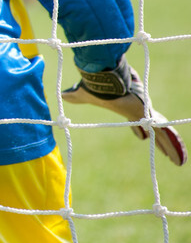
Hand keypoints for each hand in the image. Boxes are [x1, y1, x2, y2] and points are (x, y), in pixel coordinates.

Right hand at [62, 58, 186, 165]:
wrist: (102, 80)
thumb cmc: (93, 86)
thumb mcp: (83, 94)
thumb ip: (75, 96)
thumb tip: (62, 95)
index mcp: (126, 106)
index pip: (136, 121)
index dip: (139, 130)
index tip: (143, 138)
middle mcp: (139, 110)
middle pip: (153, 128)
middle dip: (160, 141)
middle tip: (168, 153)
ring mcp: (145, 113)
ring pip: (162, 134)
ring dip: (171, 148)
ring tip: (179, 161)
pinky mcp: (148, 116)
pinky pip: (164, 133)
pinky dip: (173, 146)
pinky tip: (180, 158)